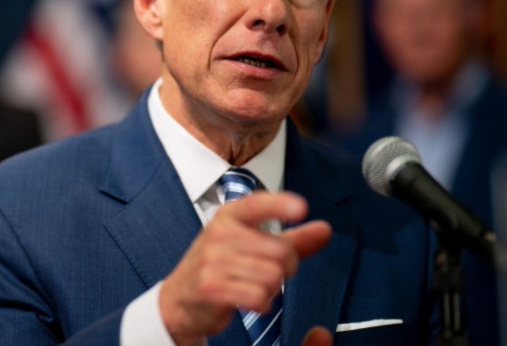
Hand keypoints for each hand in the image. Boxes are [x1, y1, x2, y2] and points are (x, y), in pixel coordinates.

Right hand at [158, 191, 331, 345]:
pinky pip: (257, 296)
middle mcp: (220, 233)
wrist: (181, 297)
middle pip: (280, 250)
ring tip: (255, 286)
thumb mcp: (253, 245)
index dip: (281, 205)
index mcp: (230, 216)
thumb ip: (293, 239)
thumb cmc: (220, 266)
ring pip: (272, 276)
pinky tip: (250, 300)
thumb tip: (325, 229)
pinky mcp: (211, 286)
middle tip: (269, 272)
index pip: (258, 204)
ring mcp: (212, 260)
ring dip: (272, 288)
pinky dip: (261, 303)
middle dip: (286, 267)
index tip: (301, 208)